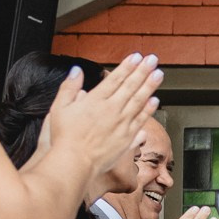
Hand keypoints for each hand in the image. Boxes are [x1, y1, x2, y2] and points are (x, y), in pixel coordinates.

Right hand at [42, 53, 162, 178]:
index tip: (137, 57)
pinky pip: (140, 120)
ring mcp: (121, 124)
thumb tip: (77, 71)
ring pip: (139, 101)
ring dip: (150, 86)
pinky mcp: (127, 138)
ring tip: (159, 74)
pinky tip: (155, 100)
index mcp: (95, 100)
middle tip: (153, 59)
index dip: (127, 66)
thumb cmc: (65, 137)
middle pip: (131, 86)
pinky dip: (148, 109)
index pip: (115, 79)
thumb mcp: (59, 108)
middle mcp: (112, 110)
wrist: (75, 162)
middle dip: (143, 71)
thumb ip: (69, 87)